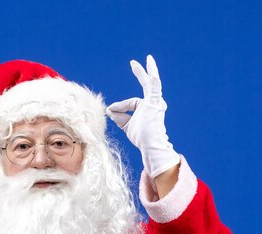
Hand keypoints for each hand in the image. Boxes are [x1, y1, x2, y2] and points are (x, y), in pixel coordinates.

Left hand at [106, 55, 179, 177]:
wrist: (149, 144)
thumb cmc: (141, 136)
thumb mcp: (126, 125)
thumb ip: (118, 116)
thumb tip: (108, 109)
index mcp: (148, 107)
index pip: (131, 103)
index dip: (119, 107)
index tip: (110, 110)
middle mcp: (154, 103)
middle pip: (146, 85)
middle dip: (140, 73)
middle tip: (133, 62)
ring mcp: (156, 102)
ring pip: (151, 83)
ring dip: (148, 71)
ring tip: (148, 59)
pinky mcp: (155, 103)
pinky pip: (154, 86)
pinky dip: (153, 77)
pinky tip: (151, 66)